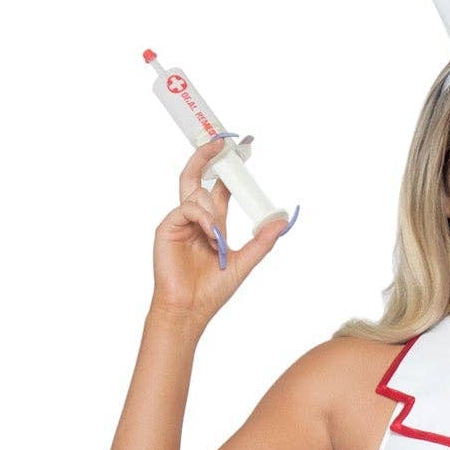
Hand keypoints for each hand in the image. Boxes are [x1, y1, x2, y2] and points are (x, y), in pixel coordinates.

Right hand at [150, 136, 290, 328]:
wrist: (190, 308)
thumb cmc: (212, 291)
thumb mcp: (243, 263)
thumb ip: (262, 242)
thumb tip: (282, 221)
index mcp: (212, 225)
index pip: (220, 189)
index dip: (230, 171)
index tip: (244, 151)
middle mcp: (195, 219)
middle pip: (198, 177)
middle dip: (208, 155)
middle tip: (221, 140)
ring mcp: (180, 222)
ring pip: (197, 195)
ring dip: (213, 214)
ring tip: (217, 242)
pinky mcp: (167, 227)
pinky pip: (187, 208)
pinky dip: (203, 219)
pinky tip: (210, 235)